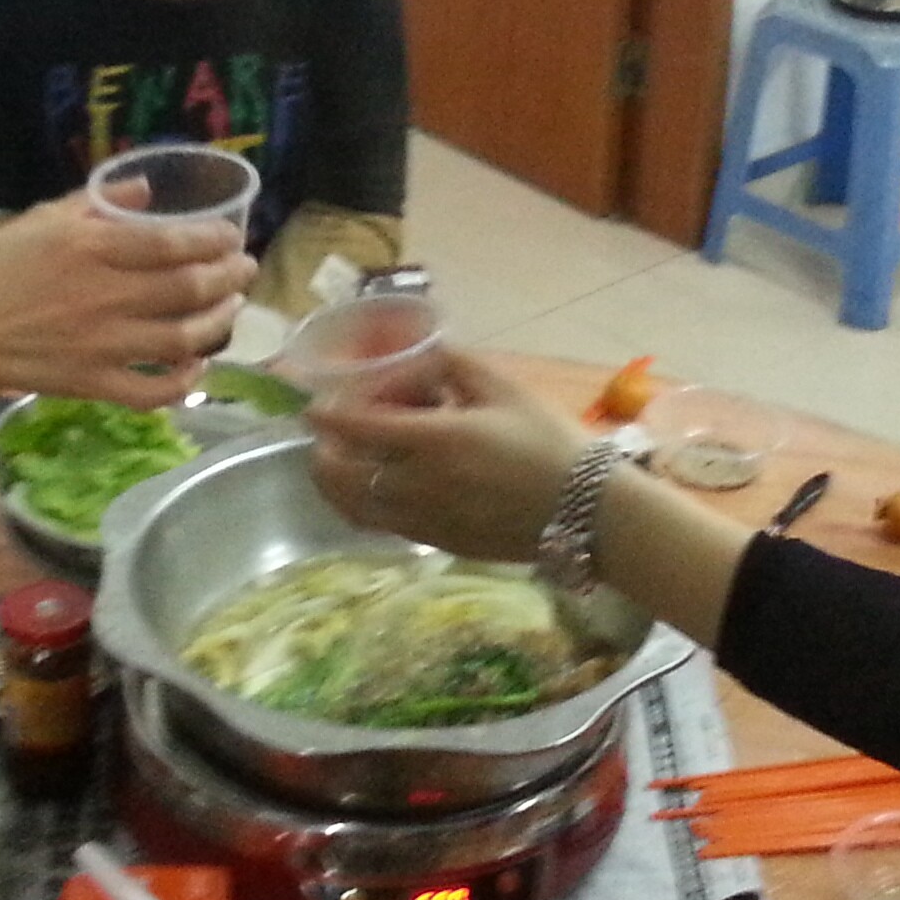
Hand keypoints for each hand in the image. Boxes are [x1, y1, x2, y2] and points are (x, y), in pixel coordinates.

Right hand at [0, 193, 253, 406]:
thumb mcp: (40, 220)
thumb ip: (97, 203)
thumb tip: (147, 188)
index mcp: (91, 249)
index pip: (173, 242)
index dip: (213, 239)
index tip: (231, 235)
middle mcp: (105, 296)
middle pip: (189, 288)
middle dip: (229, 277)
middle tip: (244, 269)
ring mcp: (103, 345)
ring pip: (183, 339)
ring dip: (219, 323)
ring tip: (231, 309)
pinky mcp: (94, 384)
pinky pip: (153, 390)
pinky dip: (184, 382)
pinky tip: (196, 367)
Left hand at [304, 348, 591, 562]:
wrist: (587, 512)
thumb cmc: (549, 441)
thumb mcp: (504, 387)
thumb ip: (452, 364)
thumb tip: (415, 356)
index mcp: (434, 440)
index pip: (358, 428)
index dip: (328, 418)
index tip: (312, 409)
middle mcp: (419, 485)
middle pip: (345, 475)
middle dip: (323, 455)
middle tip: (322, 439)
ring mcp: (426, 521)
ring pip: (357, 509)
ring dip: (336, 487)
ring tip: (333, 468)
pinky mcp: (439, 544)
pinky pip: (384, 527)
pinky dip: (364, 508)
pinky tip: (372, 494)